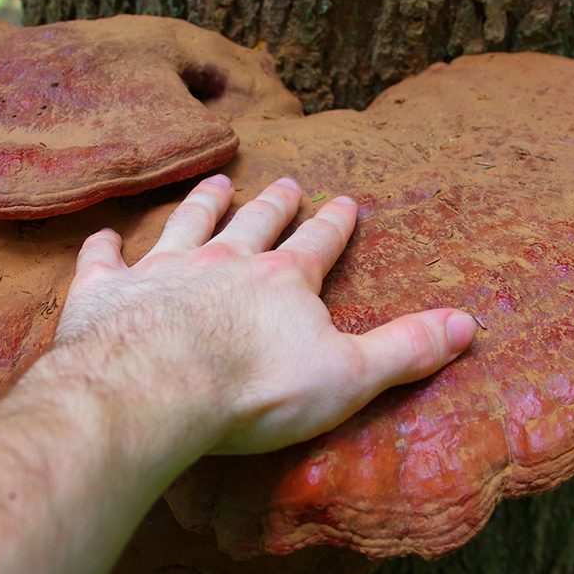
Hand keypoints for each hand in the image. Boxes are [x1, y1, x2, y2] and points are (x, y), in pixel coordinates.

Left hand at [46, 174, 477, 454]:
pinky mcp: (106, 294)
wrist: (156, 391)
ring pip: (187, 225)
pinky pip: (106, 260)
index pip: (319, 244)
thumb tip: (470, 324)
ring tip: (217, 183)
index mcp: (283, 281)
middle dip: (274, 204)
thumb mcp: (350, 376)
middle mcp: (224, 263)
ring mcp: (162, 272)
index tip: (345, 200)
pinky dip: (105, 247)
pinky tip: (103, 236)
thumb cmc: (256, 390)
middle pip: (254, 224)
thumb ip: (406, 349)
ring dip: (203, 204)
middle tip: (286, 182)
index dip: (334, 224)